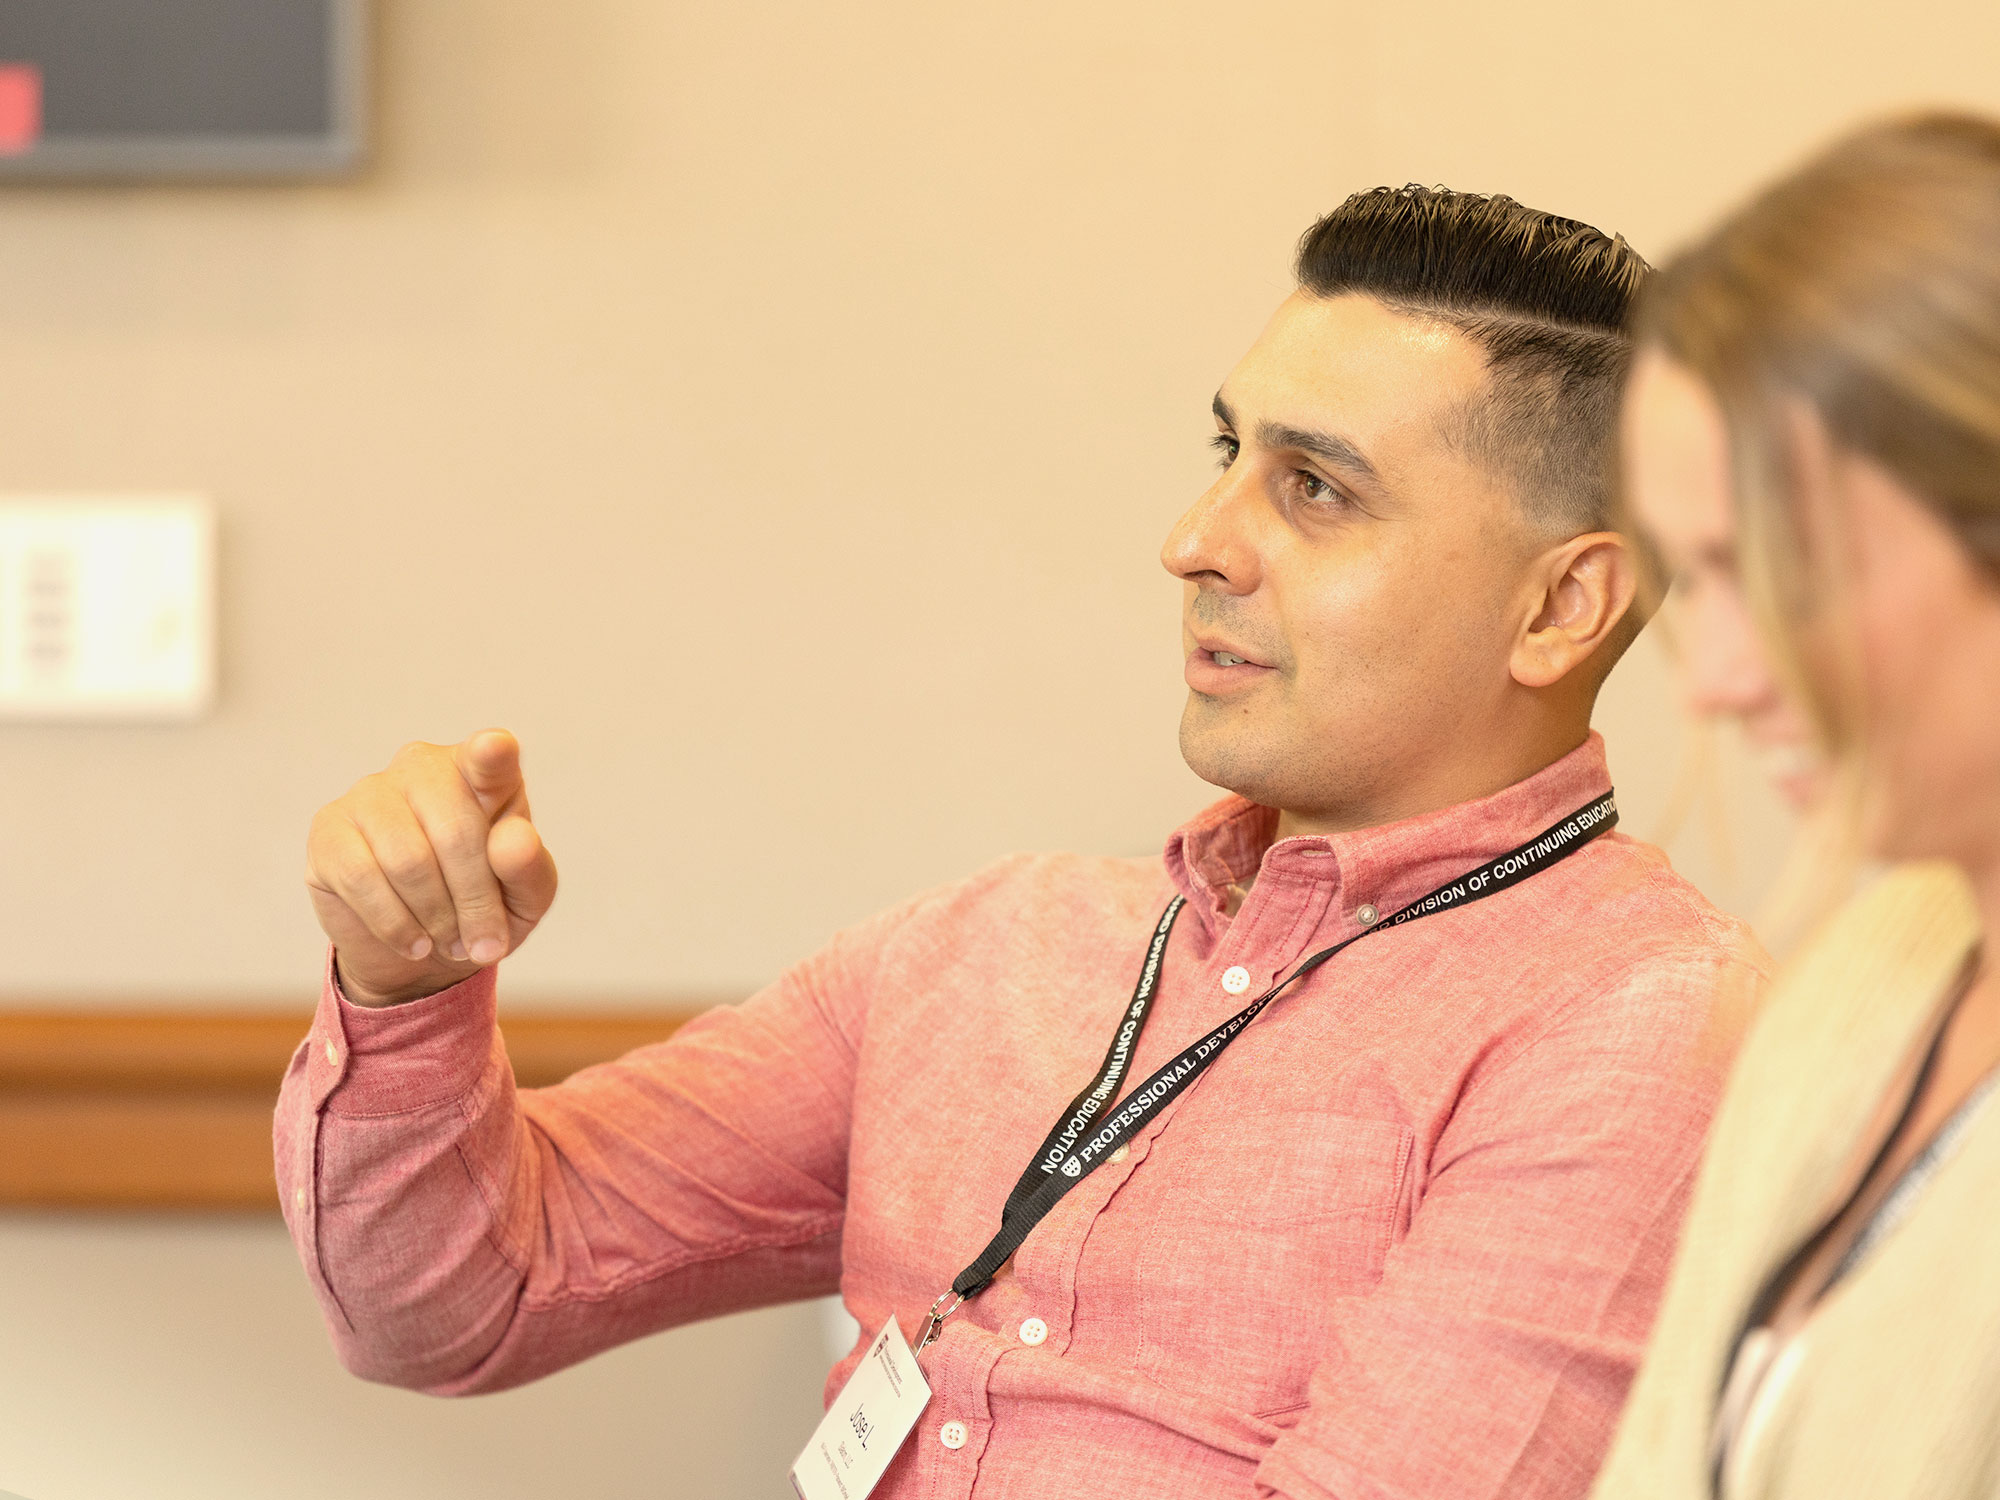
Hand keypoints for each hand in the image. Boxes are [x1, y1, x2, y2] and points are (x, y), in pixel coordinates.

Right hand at [305, 730, 557, 1006]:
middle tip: (486, 944)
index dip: (492, 753)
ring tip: (451, 942)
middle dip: (475, 902)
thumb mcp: (524, 899)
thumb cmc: (483, 907)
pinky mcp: (329, 830)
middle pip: (455, 834)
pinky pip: (362, 879)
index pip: (490, 755)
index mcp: (482, 772)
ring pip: (408, 861)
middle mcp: (424, 768)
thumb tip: (511, 840)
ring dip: (437, 918)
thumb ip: (529, 868)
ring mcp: (371, 793)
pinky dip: (396, 924)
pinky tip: (414, 942)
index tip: (495, 749)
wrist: (424, 953)